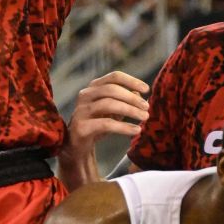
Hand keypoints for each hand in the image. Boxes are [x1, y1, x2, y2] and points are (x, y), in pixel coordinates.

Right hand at [56, 71, 149, 190]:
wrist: (77, 146)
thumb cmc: (97, 124)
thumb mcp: (113, 111)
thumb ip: (125, 100)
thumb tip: (139, 94)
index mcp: (93, 87)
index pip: (114, 77)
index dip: (131, 81)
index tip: (147, 89)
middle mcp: (85, 95)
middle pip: (112, 89)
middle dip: (132, 98)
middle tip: (147, 107)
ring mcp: (81, 110)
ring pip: (108, 104)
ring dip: (130, 110)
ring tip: (144, 118)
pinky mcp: (81, 126)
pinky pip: (106, 124)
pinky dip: (123, 126)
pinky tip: (136, 130)